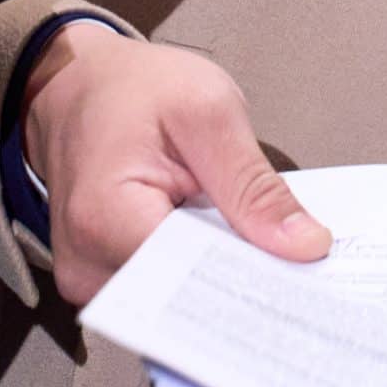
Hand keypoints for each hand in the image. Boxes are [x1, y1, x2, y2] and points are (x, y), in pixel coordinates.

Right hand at [21, 22, 330, 307]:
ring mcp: (89, 276)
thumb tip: (305, 246)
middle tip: (309, 281)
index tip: (310, 289)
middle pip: (184, 302)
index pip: (193, 281)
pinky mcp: (101, 276)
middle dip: (249, 293)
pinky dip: (202, 276)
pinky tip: (236, 258)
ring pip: (177, 304)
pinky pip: (163, 291)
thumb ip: (254, 185)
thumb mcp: (209, 112)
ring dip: (226, 286)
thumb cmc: (134, 88)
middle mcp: (87, 263)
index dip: (255, 284)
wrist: (77, 82)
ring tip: (275, 266)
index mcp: (106, 218)